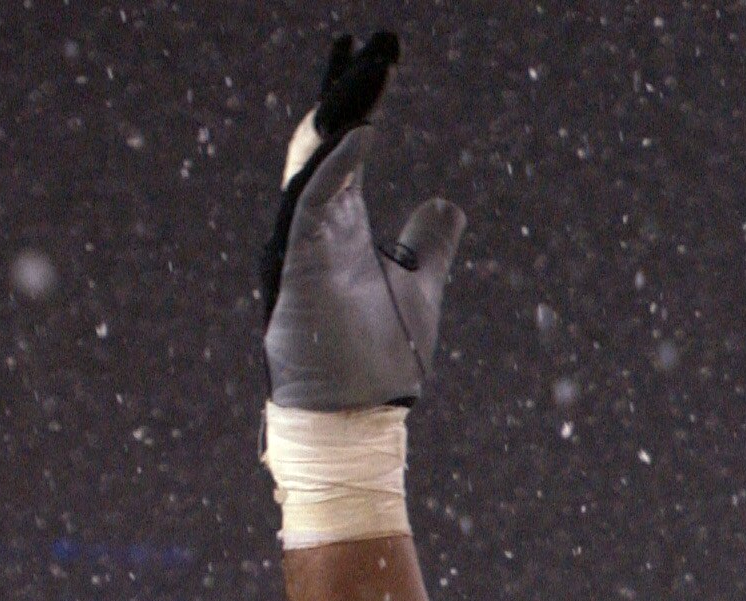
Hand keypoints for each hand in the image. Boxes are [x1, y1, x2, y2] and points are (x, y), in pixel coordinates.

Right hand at [260, 30, 464, 411]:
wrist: (355, 414)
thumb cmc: (377, 360)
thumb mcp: (420, 285)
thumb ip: (429, 243)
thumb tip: (444, 202)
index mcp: (339, 224)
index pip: (345, 143)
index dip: (361, 98)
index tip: (381, 54)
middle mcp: (314, 223)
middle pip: (326, 136)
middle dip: (349, 87)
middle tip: (375, 40)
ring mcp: (303, 242)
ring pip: (317, 157)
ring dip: (345, 112)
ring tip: (373, 67)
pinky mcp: (301, 265)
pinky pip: (314, 202)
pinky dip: (338, 166)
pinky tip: (364, 130)